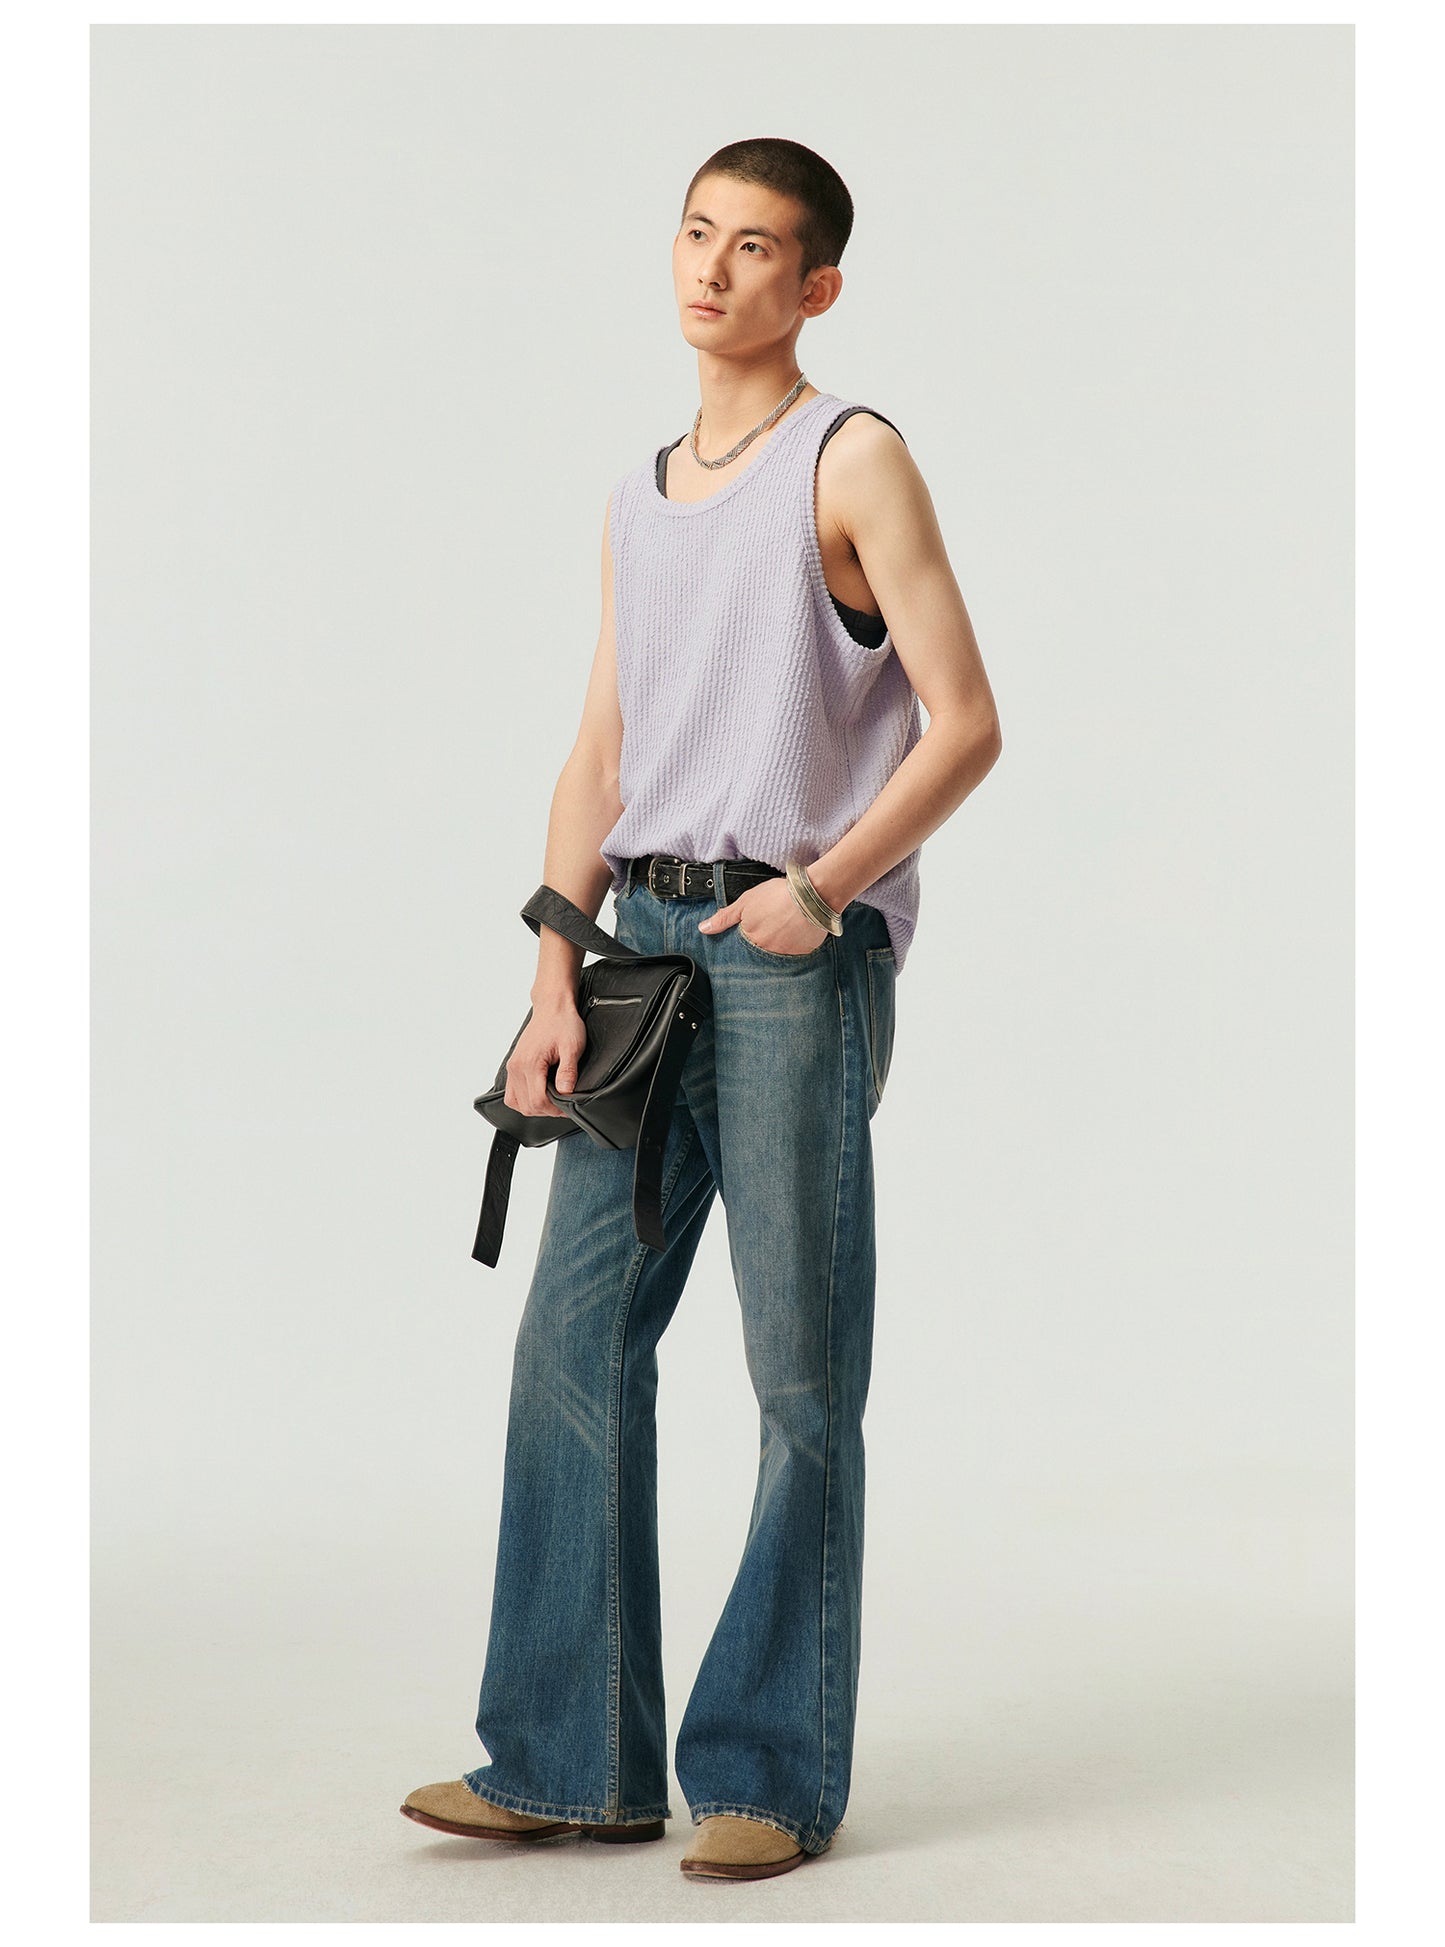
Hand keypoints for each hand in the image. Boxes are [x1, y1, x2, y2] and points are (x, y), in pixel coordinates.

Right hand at [505, 995, 587, 1116]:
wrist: (552, 1007)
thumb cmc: (563, 1024)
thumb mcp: (572, 1047)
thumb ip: (568, 1071)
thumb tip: (565, 1092)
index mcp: (530, 1063)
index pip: (538, 1101)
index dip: (555, 1110)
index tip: (568, 1106)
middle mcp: (517, 1067)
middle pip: (527, 1106)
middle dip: (546, 1110)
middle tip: (563, 1104)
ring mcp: (513, 1067)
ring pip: (516, 1103)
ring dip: (534, 1107)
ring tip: (552, 1100)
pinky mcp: (513, 1066)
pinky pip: (512, 1094)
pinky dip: (524, 1100)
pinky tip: (539, 1094)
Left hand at [698, 875, 828, 955]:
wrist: (811, 896)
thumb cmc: (778, 895)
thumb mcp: (746, 901)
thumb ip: (724, 917)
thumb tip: (703, 929)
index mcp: (750, 940)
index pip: (742, 947)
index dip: (749, 934)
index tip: (758, 926)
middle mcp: (765, 952)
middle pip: (760, 952)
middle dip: (764, 941)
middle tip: (774, 926)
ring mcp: (785, 956)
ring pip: (777, 954)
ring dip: (779, 944)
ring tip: (786, 928)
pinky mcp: (802, 955)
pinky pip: (795, 955)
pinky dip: (795, 946)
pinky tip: (798, 933)